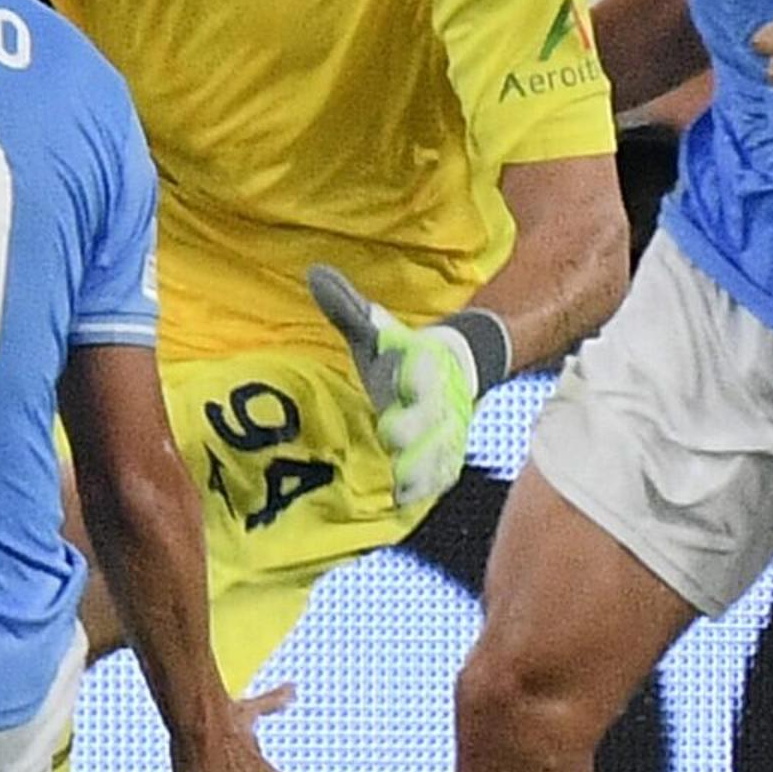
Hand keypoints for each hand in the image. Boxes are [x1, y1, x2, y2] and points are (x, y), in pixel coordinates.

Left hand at [309, 266, 481, 506]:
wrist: (458, 370)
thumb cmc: (401, 355)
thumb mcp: (377, 331)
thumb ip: (348, 309)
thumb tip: (314, 272)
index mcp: (424, 363)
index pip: (426, 367)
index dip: (417, 373)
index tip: (403, 378)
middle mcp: (439, 399)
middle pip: (433, 413)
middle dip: (415, 424)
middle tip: (390, 434)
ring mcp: (446, 430)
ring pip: (441, 449)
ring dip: (423, 464)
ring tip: (401, 482)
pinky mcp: (446, 455)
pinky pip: (443, 473)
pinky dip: (428, 485)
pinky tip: (407, 498)